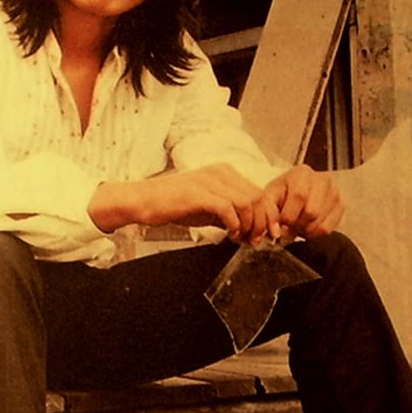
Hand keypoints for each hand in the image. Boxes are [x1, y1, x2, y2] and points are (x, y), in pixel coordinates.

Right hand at [89, 164, 280, 242]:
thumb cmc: (173, 205)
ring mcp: (210, 181)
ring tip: (244, 238)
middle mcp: (220, 172)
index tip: (268, 233)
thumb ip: (228, 215)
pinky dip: (235, 224)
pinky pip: (228, 208)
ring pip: (247, 202)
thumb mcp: (206, 208)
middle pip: (258, 196)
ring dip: (250, 224)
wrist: (143, 200)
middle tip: (258, 240)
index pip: (259, 192)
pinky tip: (231, 234)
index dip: (268, 215)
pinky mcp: (199, 193)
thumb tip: (249, 230)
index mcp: (225, 172)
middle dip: (263, 222)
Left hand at [263, 164, 343, 239]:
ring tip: (297, 225)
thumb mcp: (269, 197)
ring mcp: (334, 193)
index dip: (289, 215)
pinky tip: (307, 227)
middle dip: (297, 224)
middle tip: (289, 226)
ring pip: (321, 222)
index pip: (300, 196)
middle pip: (312, 211)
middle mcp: (322, 180)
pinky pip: (328, 228)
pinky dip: (315, 233)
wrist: (295, 191)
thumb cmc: (281, 193)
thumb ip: (268, 213)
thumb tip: (277, 232)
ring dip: (305, 230)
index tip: (281, 224)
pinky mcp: (340, 206)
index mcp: (302, 173)